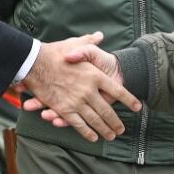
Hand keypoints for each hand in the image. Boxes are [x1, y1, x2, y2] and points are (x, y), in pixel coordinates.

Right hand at [19, 32, 139, 141]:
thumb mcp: (76, 44)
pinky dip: (87, 132)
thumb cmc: (56, 52)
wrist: (36, 61)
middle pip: (107, 111)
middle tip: (121, 130)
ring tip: (112, 135)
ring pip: (95, 120)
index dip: (129, 100)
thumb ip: (89, 43)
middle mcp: (89, 90)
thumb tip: (99, 35)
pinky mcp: (65, 109)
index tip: (137, 107)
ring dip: (104, 130)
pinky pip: (78, 124)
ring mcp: (77, 101)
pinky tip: (93, 138)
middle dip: (115, 122)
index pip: (118, 91)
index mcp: (95, 76)